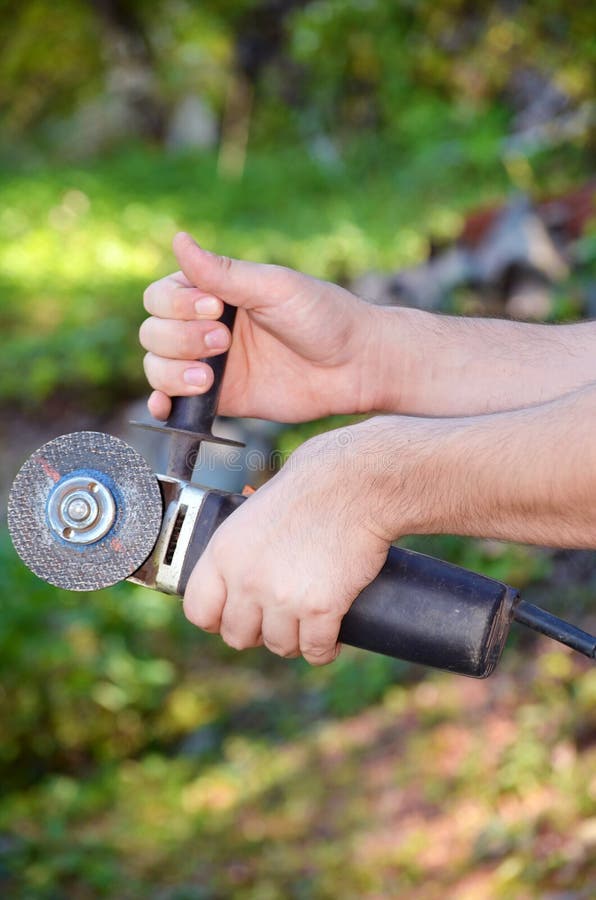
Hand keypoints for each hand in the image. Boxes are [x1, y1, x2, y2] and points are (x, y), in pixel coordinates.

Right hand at [140, 232, 383, 421]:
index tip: (215, 309)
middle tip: (225, 342)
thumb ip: (223, 272)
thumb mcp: (273, 287)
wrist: (355, 365)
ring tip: (209, 379)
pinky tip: (166, 406)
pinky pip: (175, 403)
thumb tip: (178, 239)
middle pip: (153, 332)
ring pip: (157, 366)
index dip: (177, 306)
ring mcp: (210, 364)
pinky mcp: (220, 399)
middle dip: (180, 339)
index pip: (161, 297)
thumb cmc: (322, 316)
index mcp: (214, 292)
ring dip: (171, 372)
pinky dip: (161, 404)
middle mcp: (204, 327)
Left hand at [183, 424, 392, 664]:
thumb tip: (238, 571)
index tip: (232, 617)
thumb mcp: (254, 512)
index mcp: (224, 553)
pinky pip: (316, 651)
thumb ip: (241, 548)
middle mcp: (246, 579)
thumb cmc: (309, 488)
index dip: (216, 620)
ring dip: (294, 641)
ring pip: (279, 647)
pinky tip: (332, 638)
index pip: (198, 610)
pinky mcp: (321, 609)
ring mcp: (283, 597)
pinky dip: (325, 649)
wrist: (352, 484)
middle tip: (278, 618)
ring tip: (307, 626)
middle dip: (258, 632)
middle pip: (237, 636)